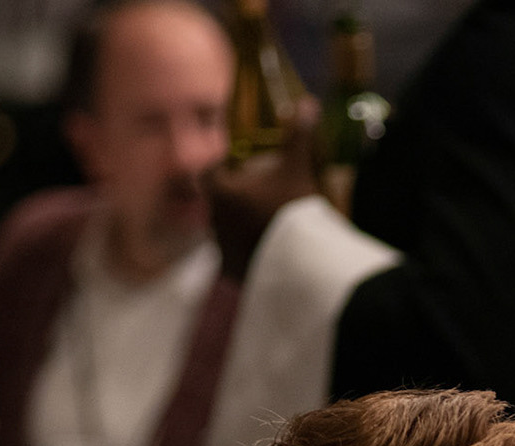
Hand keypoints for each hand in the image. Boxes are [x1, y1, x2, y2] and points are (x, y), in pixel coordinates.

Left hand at [207, 97, 320, 281]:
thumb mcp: (297, 169)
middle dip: (232, 199)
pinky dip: (246, 254)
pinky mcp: (233, 274)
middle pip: (216, 204)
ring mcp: (222, 250)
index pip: (207, 174)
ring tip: (263, 227)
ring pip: (225, 232)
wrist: (301, 263)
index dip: (218, 167)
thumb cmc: (292, 210)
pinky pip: (234, 260)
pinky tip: (265, 253)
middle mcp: (214, 221)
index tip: (233, 166)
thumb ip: (297, 137)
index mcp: (221, 193)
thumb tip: (308, 102)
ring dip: (238, 227)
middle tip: (256, 197)